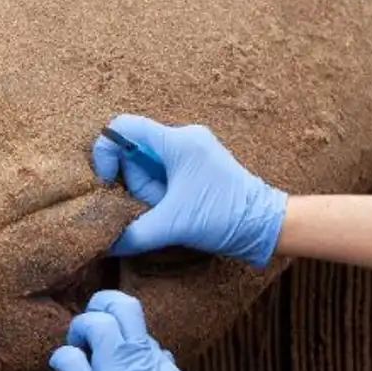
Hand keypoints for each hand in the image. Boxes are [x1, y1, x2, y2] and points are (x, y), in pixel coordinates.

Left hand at [48, 290, 210, 370]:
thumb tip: (162, 359)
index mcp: (163, 367)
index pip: (141, 331)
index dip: (127, 332)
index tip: (119, 345)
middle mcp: (140, 362)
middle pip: (123, 307)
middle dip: (104, 304)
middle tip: (93, 319)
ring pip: (96, 324)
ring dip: (81, 326)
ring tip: (77, 341)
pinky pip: (68, 358)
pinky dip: (61, 357)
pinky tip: (61, 365)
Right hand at [92, 114, 288, 268]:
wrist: (265, 224)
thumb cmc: (225, 217)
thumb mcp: (174, 226)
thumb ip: (134, 233)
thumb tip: (106, 243)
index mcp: (178, 141)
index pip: (124, 127)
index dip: (106, 152)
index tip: (108, 182)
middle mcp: (184, 138)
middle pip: (135, 151)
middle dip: (136, 183)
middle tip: (156, 204)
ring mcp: (192, 150)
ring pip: (149, 165)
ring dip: (150, 191)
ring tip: (171, 209)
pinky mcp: (197, 165)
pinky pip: (164, 172)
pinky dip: (161, 192)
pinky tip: (175, 208)